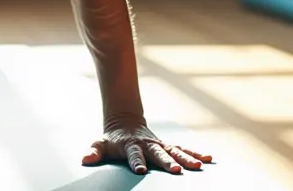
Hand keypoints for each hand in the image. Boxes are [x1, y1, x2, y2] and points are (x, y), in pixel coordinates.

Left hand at [82, 116, 211, 174]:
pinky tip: (208, 159)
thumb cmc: (112, 139)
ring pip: (175, 151)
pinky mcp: (168, 146)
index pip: (133, 155)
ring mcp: (159, 145)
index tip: (140, 170)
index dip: (136, 162)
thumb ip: (94, 151)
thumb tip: (84, 160)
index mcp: (131, 146)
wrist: (125, 122)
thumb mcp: (100, 144)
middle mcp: (148, 145)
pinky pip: (183, 149)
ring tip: (199, 166)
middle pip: (158, 153)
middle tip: (175, 170)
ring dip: (186, 158)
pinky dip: (195, 153)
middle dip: (166, 161)